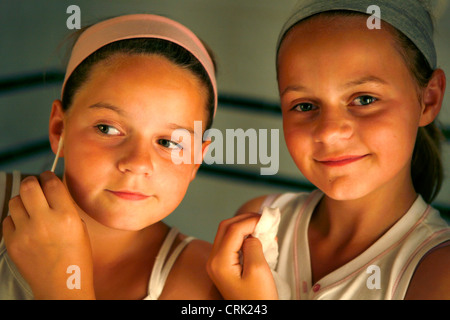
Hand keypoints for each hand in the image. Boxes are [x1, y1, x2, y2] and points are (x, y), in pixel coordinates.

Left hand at [2, 171, 94, 298]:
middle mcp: (45, 221)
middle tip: (35, 185)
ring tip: (29, 207)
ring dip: (22, 200)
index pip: (52, 183)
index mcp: (67, 216)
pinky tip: (24, 225)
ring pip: (14, 201)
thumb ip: (66, 208)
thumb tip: (52, 192)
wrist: (63, 285)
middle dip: (32, 182)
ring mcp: (26, 233)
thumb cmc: (77, 258)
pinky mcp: (12, 243)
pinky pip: (7, 220)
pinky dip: (15, 219)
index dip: (48, 175)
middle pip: (28, 186)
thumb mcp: (80, 228)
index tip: (47, 176)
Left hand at [207, 213, 277, 299]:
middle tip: (263, 219)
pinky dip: (242, 236)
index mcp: (219, 262)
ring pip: (226, 234)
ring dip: (243, 226)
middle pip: (225, 227)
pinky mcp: (223, 267)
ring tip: (262, 226)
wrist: (253, 317)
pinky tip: (256, 237)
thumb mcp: (259, 271)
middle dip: (244, 219)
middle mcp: (213, 261)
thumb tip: (252, 234)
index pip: (232, 230)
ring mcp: (216, 264)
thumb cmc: (257, 299)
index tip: (266, 219)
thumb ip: (253, 246)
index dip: (250, 220)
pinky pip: (230, 244)